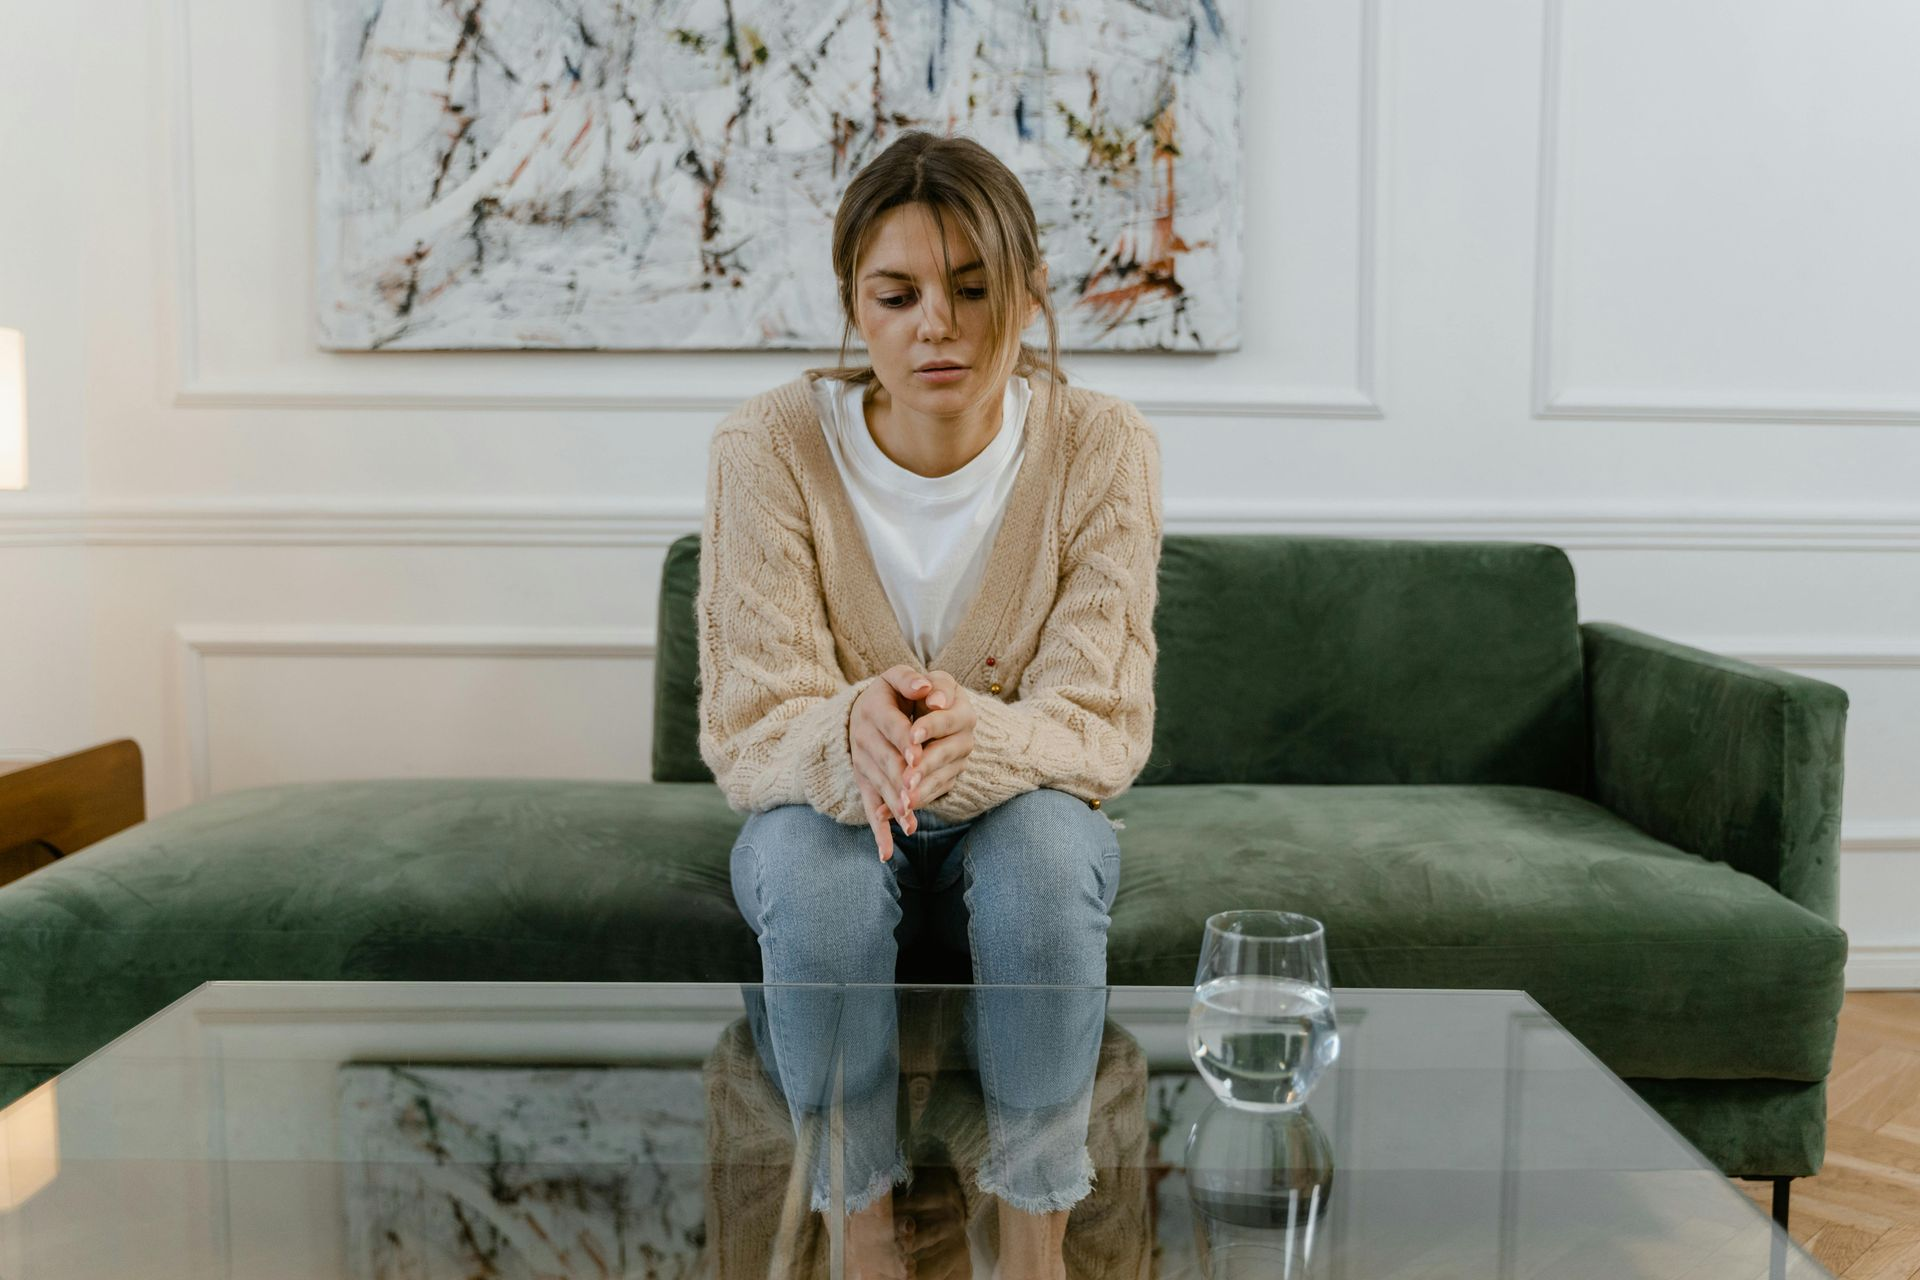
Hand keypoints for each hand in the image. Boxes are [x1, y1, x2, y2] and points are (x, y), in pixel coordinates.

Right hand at [851, 665, 937, 861]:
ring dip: (894, 806)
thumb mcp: (896, 678)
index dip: (906, 741)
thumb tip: (927, 688)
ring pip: (880, 787)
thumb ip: (912, 680)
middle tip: (913, 795)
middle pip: (886, 762)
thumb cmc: (890, 693)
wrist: (860, 709)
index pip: (893, 727)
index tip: (918, 754)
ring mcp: (863, 764)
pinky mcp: (866, 783)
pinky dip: (879, 832)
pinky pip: (871, 809)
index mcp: (874, 710)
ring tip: (910, 823)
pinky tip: (887, 854)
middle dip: (900, 779)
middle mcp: (864, 739)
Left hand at [904, 670, 975, 809]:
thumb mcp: (904, 680)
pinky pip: (932, 795)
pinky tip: (895, 815)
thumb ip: (911, 679)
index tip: (912, 735)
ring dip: (923, 792)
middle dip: (926, 766)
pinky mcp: (947, 779)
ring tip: (904, 803)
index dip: (930, 726)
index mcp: (961, 708)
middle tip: (908, 778)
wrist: (912, 713)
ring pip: (941, 779)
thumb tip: (926, 689)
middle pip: (946, 753)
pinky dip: (914, 805)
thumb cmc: (908, 693)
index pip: (947, 719)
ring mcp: (957, 761)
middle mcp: (964, 737)